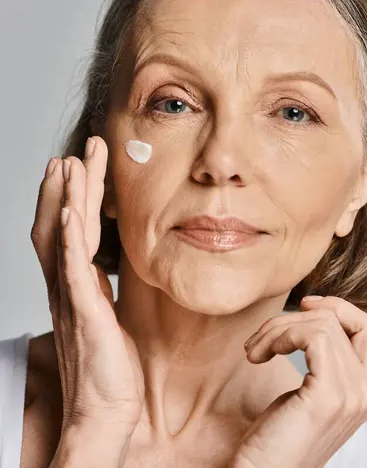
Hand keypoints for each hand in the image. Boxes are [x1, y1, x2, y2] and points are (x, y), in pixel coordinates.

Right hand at [31, 136, 144, 436]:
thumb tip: (104, 268)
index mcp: (73, 287)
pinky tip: (72, 210)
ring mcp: (71, 298)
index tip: (77, 167)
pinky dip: (71, 236)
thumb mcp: (105, 318)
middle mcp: (65, 287)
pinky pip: (72, 268)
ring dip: (69, 197)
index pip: (67, 231)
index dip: (69, 197)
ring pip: (64, 236)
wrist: (104, 413)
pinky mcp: (83, 312)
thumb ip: (99, 290)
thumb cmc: (109, 370)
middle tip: (79, 149)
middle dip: (69, 184)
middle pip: (61, 223)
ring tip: (73, 162)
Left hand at [230, 296, 366, 467]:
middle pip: (347, 319)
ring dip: (277, 328)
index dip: (338, 307)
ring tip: (255, 351)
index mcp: (366, 390)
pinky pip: (311, 336)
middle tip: (267, 333)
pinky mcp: (327, 397)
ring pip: (322, 324)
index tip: (303, 307)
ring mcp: (351, 395)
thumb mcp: (310, 390)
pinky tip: (258, 356)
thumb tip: (313, 311)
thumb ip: (324, 359)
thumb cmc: (278, 435)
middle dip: (302, 314)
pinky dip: (279, 336)